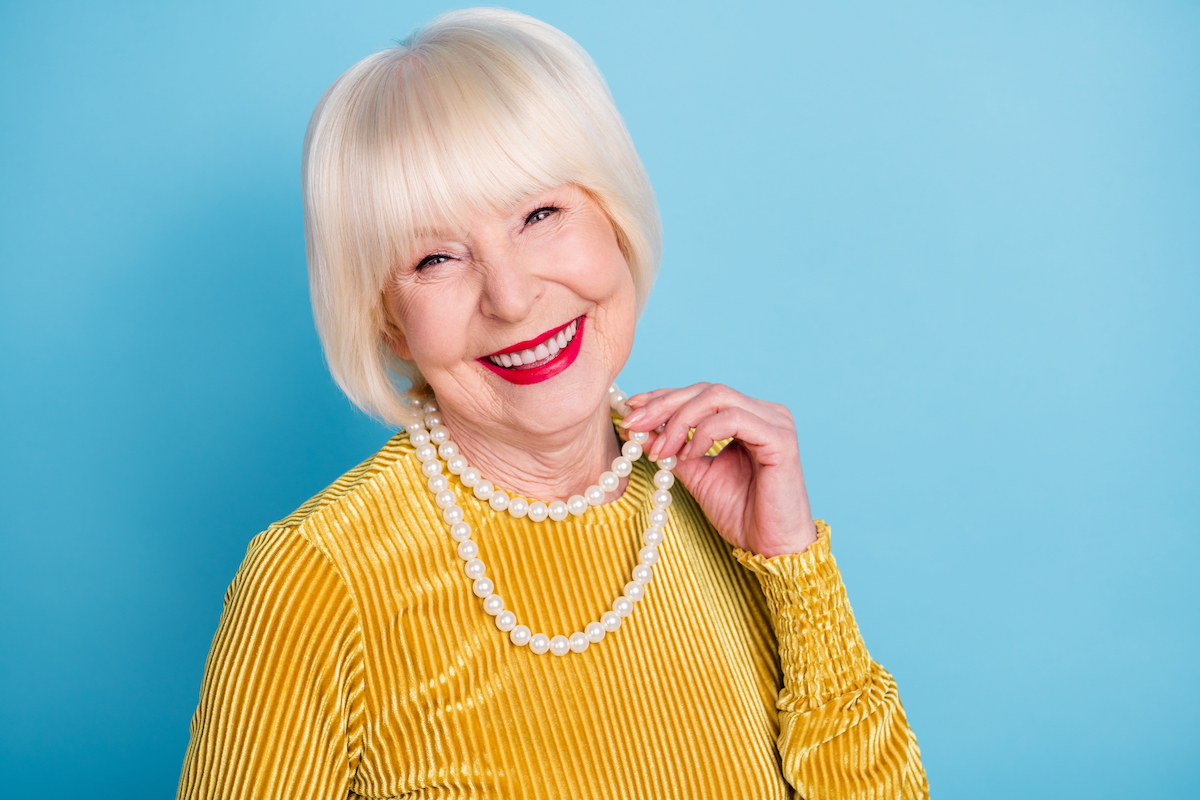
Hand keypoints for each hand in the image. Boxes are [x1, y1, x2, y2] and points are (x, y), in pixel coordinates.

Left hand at [621, 383, 817, 557]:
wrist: (770, 547)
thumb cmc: (741, 513)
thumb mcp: (696, 474)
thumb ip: (672, 448)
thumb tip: (638, 427)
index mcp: (748, 417)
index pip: (701, 394)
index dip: (664, 397)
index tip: (631, 408)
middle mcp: (764, 412)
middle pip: (706, 391)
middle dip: (664, 405)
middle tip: (634, 424)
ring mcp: (776, 422)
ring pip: (717, 397)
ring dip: (679, 420)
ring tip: (661, 449)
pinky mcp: (780, 439)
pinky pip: (734, 419)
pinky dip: (703, 433)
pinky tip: (688, 454)